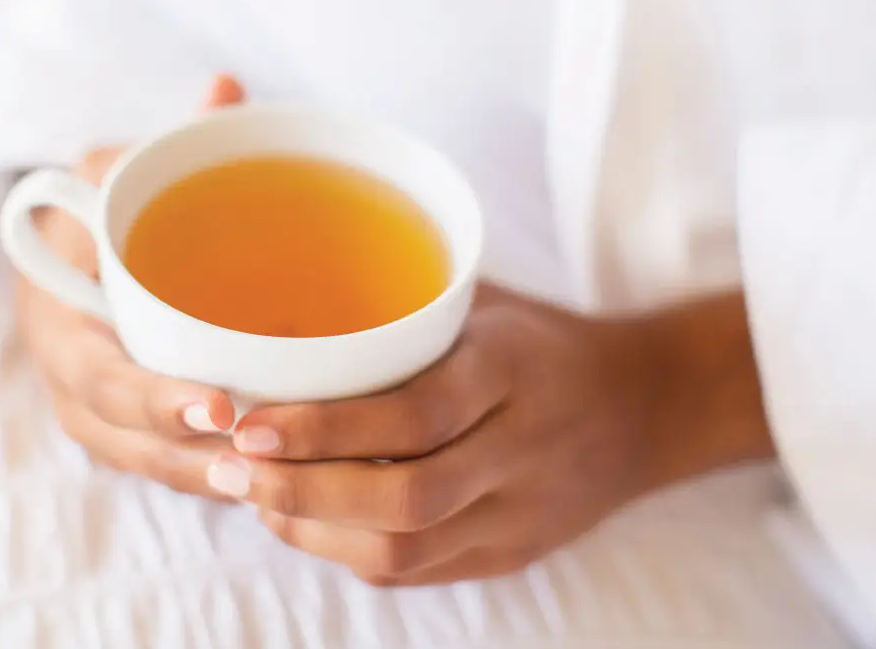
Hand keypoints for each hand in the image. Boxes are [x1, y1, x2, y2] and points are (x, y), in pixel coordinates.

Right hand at [16, 74, 246, 498]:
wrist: (69, 250)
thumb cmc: (99, 207)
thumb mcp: (122, 168)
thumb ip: (169, 142)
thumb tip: (224, 89)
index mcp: (58, 315)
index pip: (100, 372)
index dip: (154, 399)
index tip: (218, 409)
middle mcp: (70, 376)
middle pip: (125, 437)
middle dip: (189, 456)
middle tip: (258, 462)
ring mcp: (96, 411)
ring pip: (148, 462)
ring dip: (205, 479)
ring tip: (273, 489)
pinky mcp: (127, 429)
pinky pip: (163, 462)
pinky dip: (208, 474)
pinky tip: (270, 483)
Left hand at [208, 285, 774, 584]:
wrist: (646, 409)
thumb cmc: (540, 342)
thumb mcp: (487, 303)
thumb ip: (404, 307)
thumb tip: (283, 305)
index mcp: (513, 372)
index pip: (414, 416)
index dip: (324, 429)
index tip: (247, 422)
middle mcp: (523, 451)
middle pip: (404, 501)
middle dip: (301, 491)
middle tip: (228, 466)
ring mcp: (522, 515)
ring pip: (404, 552)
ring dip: (313, 531)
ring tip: (253, 495)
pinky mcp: (512, 555)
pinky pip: (417, 572)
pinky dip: (347, 551)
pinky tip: (303, 520)